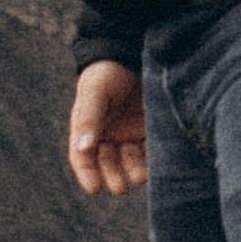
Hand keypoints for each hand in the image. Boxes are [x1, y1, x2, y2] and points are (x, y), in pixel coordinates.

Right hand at [68, 62, 147, 195]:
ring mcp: (130, 133)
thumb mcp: (95, 91)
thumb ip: (89, 117)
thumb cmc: (108, 71)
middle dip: (113, 177)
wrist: (135, 52)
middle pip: (108, 163)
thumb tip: (84, 147)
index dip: (87, 174)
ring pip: (130, 161)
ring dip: (134, 170)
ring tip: (140, 177)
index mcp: (88, 128)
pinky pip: (152, 149)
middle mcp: (109, 135)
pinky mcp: (151, 129)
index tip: (94, 189)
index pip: (82, 157)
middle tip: (121, 188)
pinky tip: (157, 166)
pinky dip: (153, 160)